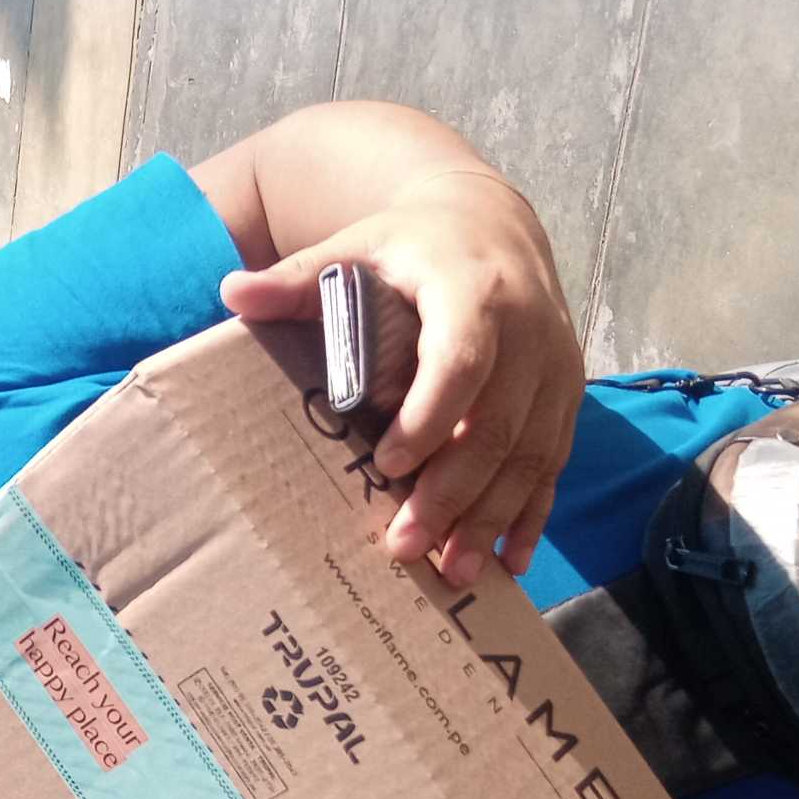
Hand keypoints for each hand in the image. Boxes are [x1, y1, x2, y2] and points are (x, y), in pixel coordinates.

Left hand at [220, 170, 579, 584]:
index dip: (431, 415)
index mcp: (474, 291)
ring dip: (492, 518)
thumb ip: (298, 278)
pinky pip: (555, 461)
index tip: (388, 464)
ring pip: (531, 454)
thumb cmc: (411, 245)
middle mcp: (529, 332)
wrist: (491, 225)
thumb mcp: (357, 247)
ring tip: (452, 572)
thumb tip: (231, 292)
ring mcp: (555, 369)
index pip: (462, 360)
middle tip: (406, 546)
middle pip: (497, 425)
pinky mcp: (567, 396)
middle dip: (454, 493)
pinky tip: (508, 561)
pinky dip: (532, 513)